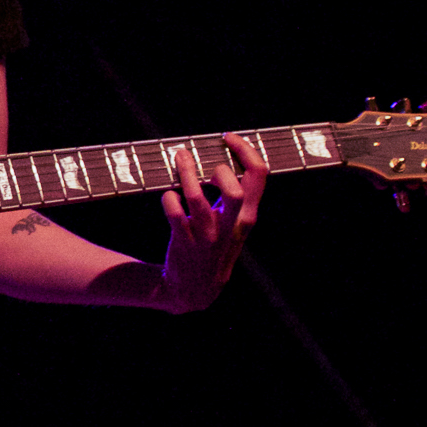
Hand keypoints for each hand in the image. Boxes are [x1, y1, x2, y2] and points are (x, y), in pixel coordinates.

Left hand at [154, 132, 267, 312]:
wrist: (196, 290)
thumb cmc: (214, 246)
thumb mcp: (234, 224)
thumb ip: (237, 196)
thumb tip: (227, 157)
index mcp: (247, 216)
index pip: (259, 176)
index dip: (246, 150)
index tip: (228, 137)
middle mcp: (231, 225)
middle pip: (235, 190)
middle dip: (219, 169)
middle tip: (203, 159)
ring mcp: (207, 235)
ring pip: (198, 199)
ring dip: (187, 175)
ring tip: (179, 157)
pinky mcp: (184, 242)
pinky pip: (176, 216)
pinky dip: (169, 200)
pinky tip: (167, 195)